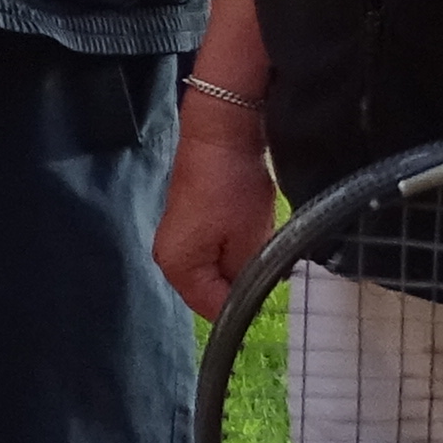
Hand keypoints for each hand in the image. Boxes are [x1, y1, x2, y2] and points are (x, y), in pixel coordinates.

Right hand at [153, 100, 279, 322]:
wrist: (221, 132)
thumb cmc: (232, 184)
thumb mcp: (250, 241)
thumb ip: (249, 280)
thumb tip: (251, 297)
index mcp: (178, 267)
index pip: (216, 310)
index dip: (248, 303)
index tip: (273, 286)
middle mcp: (170, 258)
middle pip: (214, 291)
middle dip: (244, 281)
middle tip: (270, 260)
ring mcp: (178, 238)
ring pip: (218, 270)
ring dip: (242, 262)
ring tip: (261, 239)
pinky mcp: (190, 222)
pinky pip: (216, 250)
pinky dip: (236, 246)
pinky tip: (252, 227)